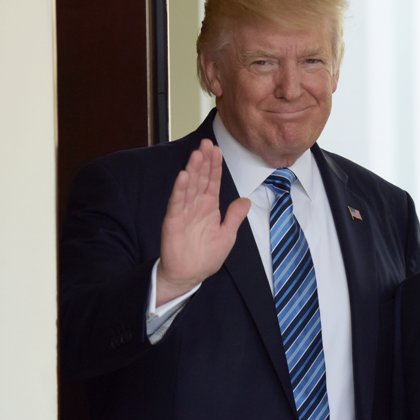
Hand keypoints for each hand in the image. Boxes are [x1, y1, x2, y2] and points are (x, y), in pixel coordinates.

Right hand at [157, 139, 249, 303]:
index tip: (217, 149)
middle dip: (204, 161)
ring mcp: (184, 212)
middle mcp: (196, 206)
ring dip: (193, 170)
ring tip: (197, 153)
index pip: (212, 181)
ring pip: (189, 186)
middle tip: (207, 143)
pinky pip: (177, 203)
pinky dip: (180, 189)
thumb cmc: (206, 257)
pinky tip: (184, 176)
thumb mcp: (227, 235)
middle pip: (201, 179)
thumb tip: (246, 200)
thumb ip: (235, 217)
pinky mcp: (174, 221)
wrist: (188, 276)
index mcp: (209, 207)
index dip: (215, 166)